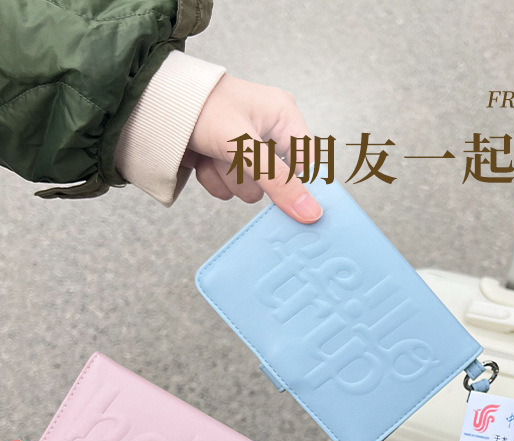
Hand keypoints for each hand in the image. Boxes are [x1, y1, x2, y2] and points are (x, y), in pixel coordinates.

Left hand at [186, 74, 322, 221]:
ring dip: (228, 179)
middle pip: (277, 183)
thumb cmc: (202, 108)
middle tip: (232, 158)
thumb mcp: (245, 147)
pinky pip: (229, 189)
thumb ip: (279, 182)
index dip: (297, 184)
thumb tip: (311, 213)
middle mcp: (268, 132)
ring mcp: (245, 149)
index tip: (286, 198)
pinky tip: (202, 159)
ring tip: (212, 153)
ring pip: (251, 190)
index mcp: (284, 116)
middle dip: (249, 176)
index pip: (307, 164)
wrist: (153, 106)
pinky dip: (213, 180)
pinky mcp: (224, 162)